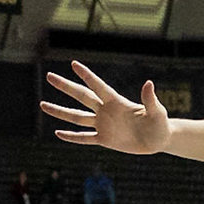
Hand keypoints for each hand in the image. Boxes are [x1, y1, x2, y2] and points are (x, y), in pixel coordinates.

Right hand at [40, 61, 171, 153]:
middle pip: (82, 96)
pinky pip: (85, 138)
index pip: (99, 86)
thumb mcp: (157, 112)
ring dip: (61, 112)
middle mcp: (106, 111)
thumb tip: (149, 84)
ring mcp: (103, 125)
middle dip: (66, 86)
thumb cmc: (160, 123)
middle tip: (49, 76)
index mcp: (117, 102)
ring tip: (43, 105)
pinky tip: (58, 133)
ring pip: (77, 117)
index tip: (74, 64)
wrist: (158, 140)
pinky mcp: (105, 139)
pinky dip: (72, 137)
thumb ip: (150, 100)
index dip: (87, 76)